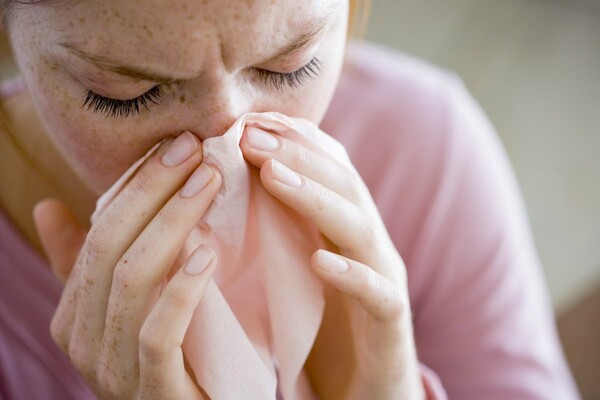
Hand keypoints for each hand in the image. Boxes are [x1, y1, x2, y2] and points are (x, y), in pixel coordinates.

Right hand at [33, 132, 221, 399]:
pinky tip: (208, 255)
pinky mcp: (154, 392)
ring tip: (209, 183)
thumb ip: (88, 263)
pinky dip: (181, 291)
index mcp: (75, 314)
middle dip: (154, 191)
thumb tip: (47, 207)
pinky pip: (157, 334)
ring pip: (132, 282)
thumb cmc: (170, 355)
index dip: (137, 186)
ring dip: (172, 224)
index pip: (99, 234)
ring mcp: (114, 370)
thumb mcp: (127, 304)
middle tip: (196, 150)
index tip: (179, 146)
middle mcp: (84, 341)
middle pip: (111, 248)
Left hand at [241, 123, 425, 399]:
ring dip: (317, 198)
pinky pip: (377, 295)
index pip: (326, 169)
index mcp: (344, 229)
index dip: (291, 140)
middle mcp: (369, 245)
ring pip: (360, 228)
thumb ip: (275, 231)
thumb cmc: (319, 329)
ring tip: (272, 174)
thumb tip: (224, 191)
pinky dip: (351, 274)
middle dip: (297, 155)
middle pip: (343, 185)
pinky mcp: (391, 326)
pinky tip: (318, 260)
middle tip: (249, 134)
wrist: (364, 391)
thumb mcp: (293, 270)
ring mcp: (384, 281)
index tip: (245, 121)